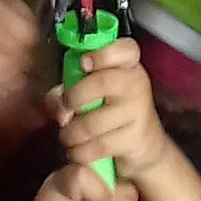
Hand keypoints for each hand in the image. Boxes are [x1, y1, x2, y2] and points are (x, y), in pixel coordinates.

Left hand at [53, 38, 173, 183]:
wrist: (142, 145)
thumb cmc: (109, 111)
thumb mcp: (88, 94)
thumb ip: (66, 91)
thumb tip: (58, 106)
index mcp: (126, 64)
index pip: (126, 49)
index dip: (103, 54)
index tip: (84, 64)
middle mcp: (136, 83)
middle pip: (103, 81)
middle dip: (74, 97)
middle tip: (65, 110)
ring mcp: (138, 110)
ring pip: (92, 122)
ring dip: (71, 134)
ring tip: (69, 136)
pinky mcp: (135, 138)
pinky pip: (97, 145)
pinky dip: (80, 152)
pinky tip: (78, 151)